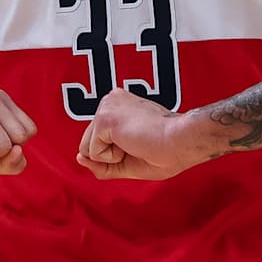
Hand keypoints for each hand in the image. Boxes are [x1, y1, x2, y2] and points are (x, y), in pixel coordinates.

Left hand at [76, 88, 203, 179]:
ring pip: (88, 149)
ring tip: (136, 142)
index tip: (143, 141)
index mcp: (119, 104)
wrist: (182, 142)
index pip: (99, 137)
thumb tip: (79, 158)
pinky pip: (92, 153)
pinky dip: (112, 157)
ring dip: (113, 155)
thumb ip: (102, 161)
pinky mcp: (103, 118)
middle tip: (140, 143)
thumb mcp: (127, 161)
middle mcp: (110, 99)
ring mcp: (106, 107)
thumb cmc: (165, 151)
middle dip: (112, 153)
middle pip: (89, 143)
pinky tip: (132, 143)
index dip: (117, 151)